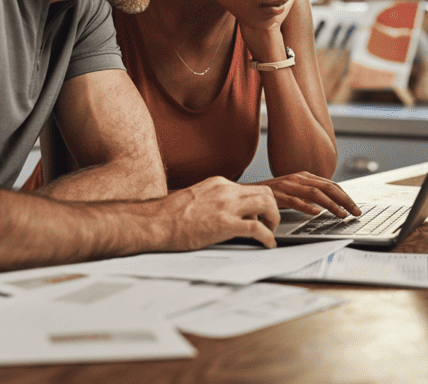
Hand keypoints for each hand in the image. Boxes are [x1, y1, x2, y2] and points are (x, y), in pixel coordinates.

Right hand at [160, 177, 280, 248]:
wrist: (154, 222)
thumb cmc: (168, 215)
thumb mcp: (196, 199)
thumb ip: (214, 201)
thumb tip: (225, 214)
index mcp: (218, 184)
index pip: (251, 188)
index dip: (260, 203)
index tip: (261, 215)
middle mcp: (225, 190)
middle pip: (265, 192)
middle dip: (273, 209)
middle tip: (270, 224)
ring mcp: (226, 206)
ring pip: (267, 204)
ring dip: (274, 220)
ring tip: (270, 233)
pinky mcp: (224, 224)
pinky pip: (257, 229)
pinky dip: (268, 238)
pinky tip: (267, 245)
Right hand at [256, 172, 360, 217]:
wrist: (249, 191)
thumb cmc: (273, 193)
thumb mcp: (294, 190)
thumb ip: (309, 193)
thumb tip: (328, 203)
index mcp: (304, 176)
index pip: (331, 184)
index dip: (345, 195)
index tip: (355, 206)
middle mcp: (298, 178)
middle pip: (327, 187)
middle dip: (344, 200)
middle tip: (355, 212)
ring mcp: (288, 186)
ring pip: (315, 194)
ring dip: (331, 205)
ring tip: (341, 214)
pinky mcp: (278, 195)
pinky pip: (295, 201)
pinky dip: (307, 206)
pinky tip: (316, 213)